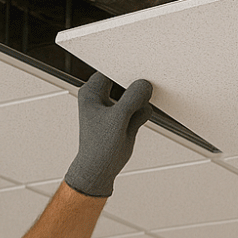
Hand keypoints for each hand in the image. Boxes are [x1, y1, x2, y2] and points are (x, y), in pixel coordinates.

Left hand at [63, 71, 154, 197]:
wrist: (101, 169)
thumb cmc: (98, 147)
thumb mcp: (117, 119)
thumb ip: (132, 99)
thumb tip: (145, 85)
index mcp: (92, 92)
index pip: (111, 69)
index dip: (125, 68)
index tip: (139, 69)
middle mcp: (102, 97)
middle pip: (125, 80)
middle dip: (136, 86)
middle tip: (144, 87)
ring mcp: (115, 107)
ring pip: (136, 94)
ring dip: (141, 102)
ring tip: (134, 114)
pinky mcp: (126, 117)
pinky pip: (141, 107)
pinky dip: (143, 113)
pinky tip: (136, 122)